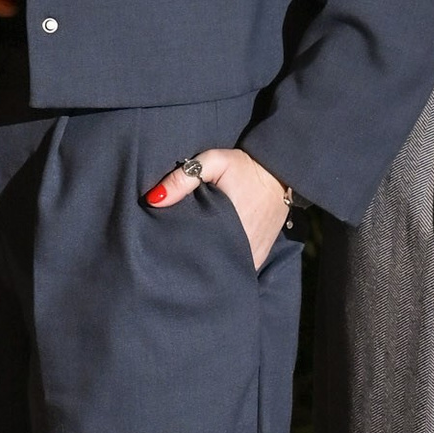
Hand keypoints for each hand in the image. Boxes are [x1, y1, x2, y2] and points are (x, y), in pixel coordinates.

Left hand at [146, 147, 290, 270]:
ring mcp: (253, 255)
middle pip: (209, 265)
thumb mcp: (213, 162)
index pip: (196, 252)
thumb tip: (153, 200)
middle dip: (191, 262)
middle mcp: (242, 248)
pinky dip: (226, 267)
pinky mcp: (260, 256)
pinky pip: (239, 269)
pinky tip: (213, 259)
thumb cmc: (244, 167)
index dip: (178, 253)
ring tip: (192, 258)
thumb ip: (183, 178)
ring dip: (210, 266)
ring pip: (225, 270)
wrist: (280, 171)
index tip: (164, 249)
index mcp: (228, 228)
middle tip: (173, 255)